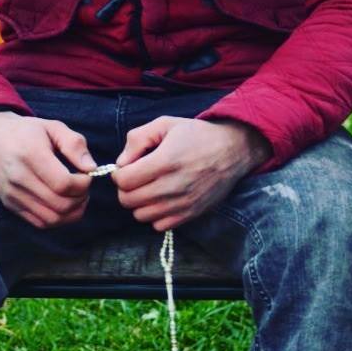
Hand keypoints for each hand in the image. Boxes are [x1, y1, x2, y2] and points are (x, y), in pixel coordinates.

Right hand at [0, 112, 96, 228]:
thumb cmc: (26, 131)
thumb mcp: (53, 127)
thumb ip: (75, 144)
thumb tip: (91, 168)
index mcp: (31, 155)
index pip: (63, 184)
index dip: (83, 184)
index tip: (87, 175)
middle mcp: (19, 178)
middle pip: (60, 205)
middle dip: (81, 199)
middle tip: (84, 187)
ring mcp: (13, 195)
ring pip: (51, 219)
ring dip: (72, 213)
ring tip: (77, 197)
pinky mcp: (10, 205)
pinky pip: (39, 223)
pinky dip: (57, 219)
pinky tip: (63, 204)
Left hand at [112, 117, 271, 231]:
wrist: (232, 150)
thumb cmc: (196, 135)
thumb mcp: (164, 124)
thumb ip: (137, 139)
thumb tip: (120, 163)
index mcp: (165, 161)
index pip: (124, 181)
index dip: (119, 174)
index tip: (127, 167)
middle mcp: (173, 186)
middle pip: (129, 200)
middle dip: (126, 188)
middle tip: (136, 176)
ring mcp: (182, 204)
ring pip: (141, 215)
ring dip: (139, 202)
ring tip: (150, 186)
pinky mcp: (190, 215)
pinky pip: (158, 225)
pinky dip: (155, 214)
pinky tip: (162, 198)